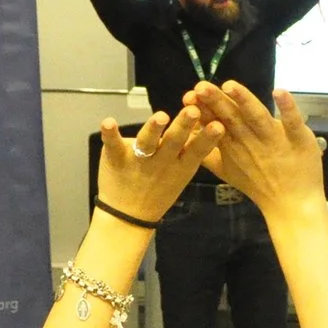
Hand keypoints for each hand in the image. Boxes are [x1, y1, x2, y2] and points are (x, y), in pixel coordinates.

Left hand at [94, 107, 223, 223]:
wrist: (128, 216)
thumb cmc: (158, 190)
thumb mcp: (182, 173)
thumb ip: (191, 150)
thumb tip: (208, 120)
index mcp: (181, 164)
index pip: (198, 149)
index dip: (208, 137)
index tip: (218, 125)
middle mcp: (162, 161)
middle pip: (174, 141)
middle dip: (183, 125)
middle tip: (192, 111)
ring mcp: (139, 160)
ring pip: (147, 142)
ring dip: (153, 128)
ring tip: (160, 117)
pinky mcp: (117, 158)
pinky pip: (113, 145)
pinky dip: (110, 134)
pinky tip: (108, 123)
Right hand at [192, 82, 327, 219]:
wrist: (291, 205)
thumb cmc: (258, 185)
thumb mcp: (226, 171)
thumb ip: (207, 153)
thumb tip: (188, 138)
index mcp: (232, 144)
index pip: (213, 122)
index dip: (201, 108)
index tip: (188, 96)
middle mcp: (250, 139)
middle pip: (231, 116)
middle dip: (215, 100)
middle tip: (200, 87)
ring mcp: (275, 139)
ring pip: (256, 116)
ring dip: (244, 100)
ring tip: (230, 86)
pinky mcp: (298, 139)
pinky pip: (292, 122)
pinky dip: (287, 107)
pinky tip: (278, 92)